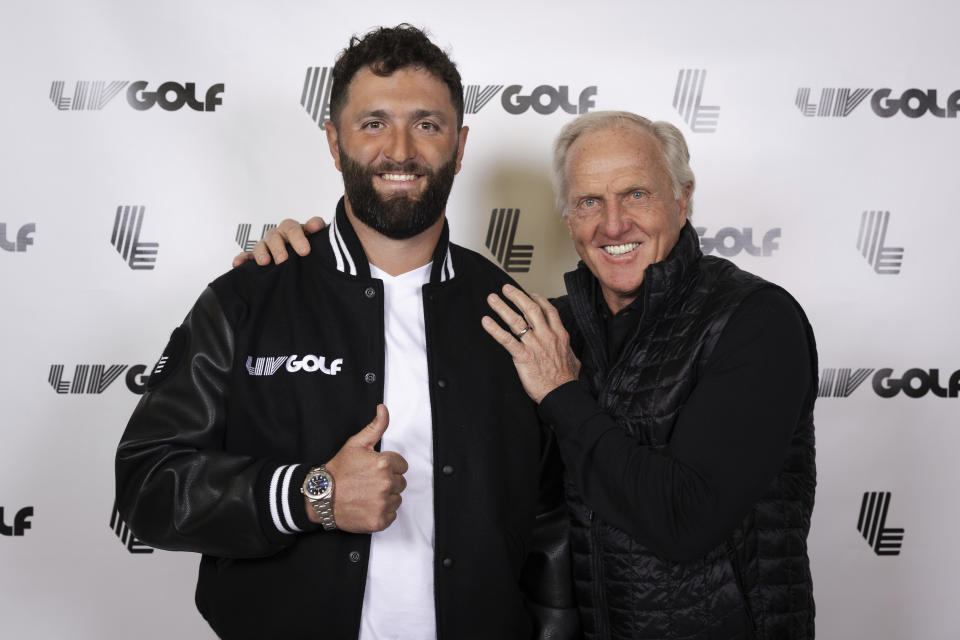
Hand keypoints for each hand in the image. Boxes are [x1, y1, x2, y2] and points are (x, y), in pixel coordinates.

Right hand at [231, 217, 325, 267]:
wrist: (304, 257)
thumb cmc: (310, 246)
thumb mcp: (317, 239)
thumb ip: (317, 230)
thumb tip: (316, 226)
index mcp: (293, 229)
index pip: (293, 228)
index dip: (298, 238)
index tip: (305, 251)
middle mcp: (278, 235)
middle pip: (276, 237)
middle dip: (279, 248)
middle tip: (283, 259)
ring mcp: (267, 245)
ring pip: (261, 245)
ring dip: (262, 252)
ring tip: (264, 262)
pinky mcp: (256, 256)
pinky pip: (247, 255)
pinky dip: (242, 259)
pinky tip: (237, 264)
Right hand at [316, 405, 407, 532]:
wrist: (320, 497)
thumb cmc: (338, 470)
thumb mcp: (356, 444)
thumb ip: (375, 427)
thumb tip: (383, 409)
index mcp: (384, 464)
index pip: (402, 466)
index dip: (388, 467)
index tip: (373, 470)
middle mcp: (386, 484)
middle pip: (400, 483)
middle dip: (387, 482)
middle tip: (368, 482)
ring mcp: (382, 503)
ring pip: (396, 499)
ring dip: (385, 498)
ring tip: (366, 494)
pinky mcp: (379, 520)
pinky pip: (391, 516)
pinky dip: (381, 513)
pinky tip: (367, 506)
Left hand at [481, 284, 580, 403]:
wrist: (562, 394)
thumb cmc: (566, 381)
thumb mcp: (573, 359)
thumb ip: (567, 350)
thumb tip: (566, 350)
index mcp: (559, 335)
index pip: (549, 311)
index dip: (540, 300)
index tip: (532, 294)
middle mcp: (546, 336)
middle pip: (530, 309)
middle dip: (517, 296)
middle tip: (506, 289)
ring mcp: (534, 345)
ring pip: (516, 320)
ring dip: (502, 307)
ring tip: (492, 299)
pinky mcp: (523, 356)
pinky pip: (506, 339)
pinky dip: (494, 329)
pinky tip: (486, 322)